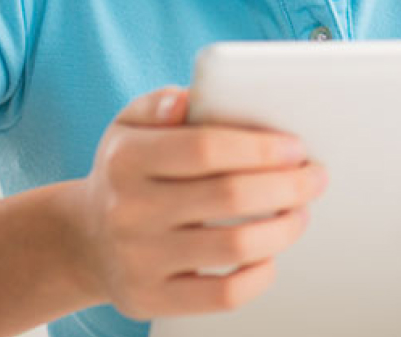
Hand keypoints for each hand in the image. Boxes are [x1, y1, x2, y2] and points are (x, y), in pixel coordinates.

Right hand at [69, 87, 327, 319]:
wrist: (86, 237)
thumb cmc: (128, 170)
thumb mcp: (129, 124)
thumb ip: (160, 103)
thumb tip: (185, 100)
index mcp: (126, 158)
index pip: (205, 148)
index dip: (259, 147)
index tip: (295, 147)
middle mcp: (128, 211)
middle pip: (230, 197)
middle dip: (288, 185)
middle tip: (315, 176)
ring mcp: (138, 260)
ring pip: (234, 247)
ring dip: (284, 227)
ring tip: (301, 210)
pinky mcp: (151, 300)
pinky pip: (222, 296)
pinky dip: (260, 274)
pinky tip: (271, 254)